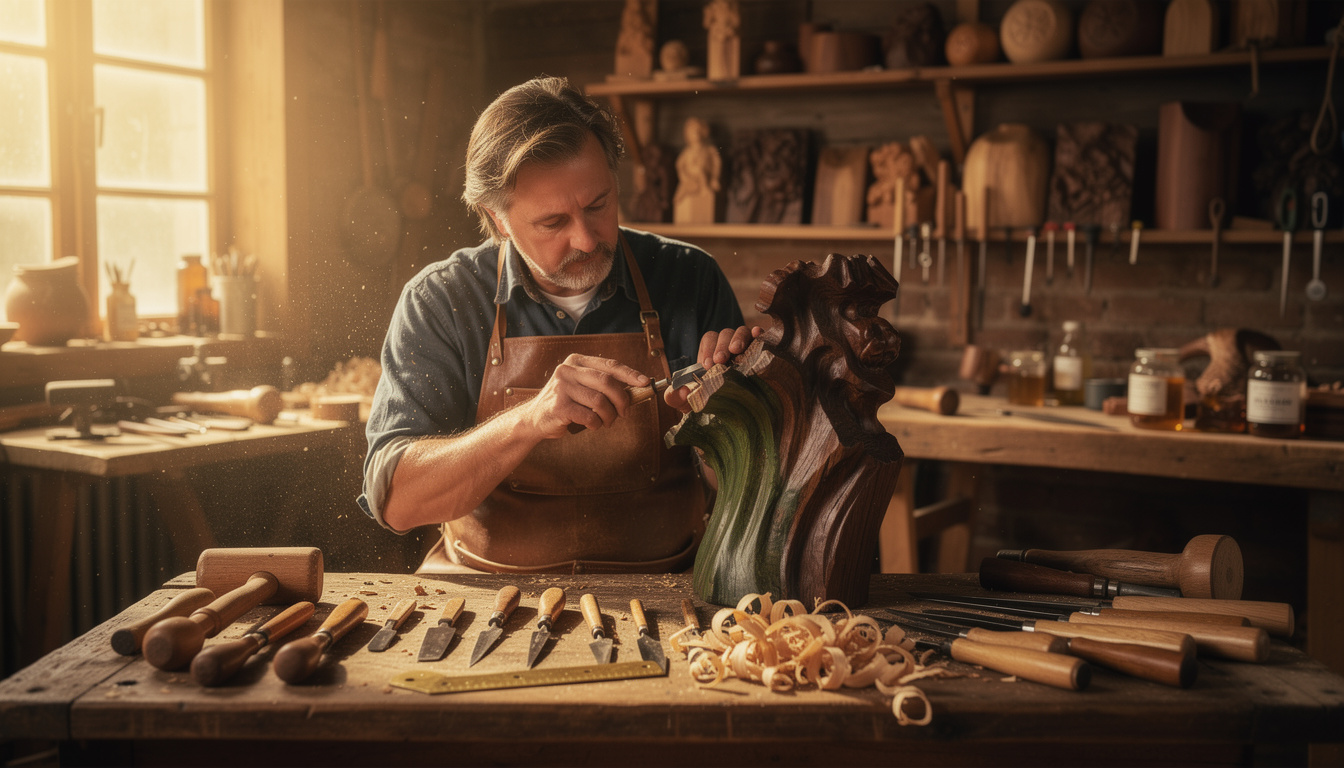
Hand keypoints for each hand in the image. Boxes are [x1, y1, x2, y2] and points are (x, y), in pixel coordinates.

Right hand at [525, 354, 649, 437]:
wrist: (535, 418)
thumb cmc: (565, 403)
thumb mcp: (582, 387)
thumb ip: (603, 385)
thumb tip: (636, 389)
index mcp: (576, 361)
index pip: (609, 364)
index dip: (630, 374)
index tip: (645, 382)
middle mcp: (567, 370)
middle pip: (607, 382)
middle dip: (622, 399)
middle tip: (625, 412)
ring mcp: (561, 387)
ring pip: (600, 401)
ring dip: (610, 415)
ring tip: (607, 421)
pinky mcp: (558, 406)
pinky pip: (589, 416)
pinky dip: (596, 423)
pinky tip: (593, 425)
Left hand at [664, 325, 762, 412]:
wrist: (733, 418)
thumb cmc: (710, 405)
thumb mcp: (687, 404)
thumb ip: (675, 397)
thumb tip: (682, 391)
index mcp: (711, 353)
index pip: (709, 339)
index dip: (707, 349)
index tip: (707, 365)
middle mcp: (729, 347)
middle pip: (725, 334)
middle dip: (721, 345)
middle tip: (720, 360)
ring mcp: (747, 348)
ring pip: (742, 332)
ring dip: (739, 338)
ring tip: (736, 351)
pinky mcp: (761, 353)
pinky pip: (760, 338)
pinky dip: (758, 334)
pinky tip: (757, 335)